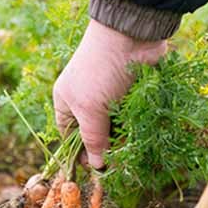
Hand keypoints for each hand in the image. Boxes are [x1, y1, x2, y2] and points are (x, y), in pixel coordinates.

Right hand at [53, 19, 165, 168]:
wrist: (130, 38)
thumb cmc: (100, 72)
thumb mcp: (90, 110)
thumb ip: (93, 140)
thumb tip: (96, 166)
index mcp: (67, 102)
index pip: (69, 136)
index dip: (80, 153)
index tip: (96, 169)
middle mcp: (86, 100)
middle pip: (94, 134)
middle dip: (104, 148)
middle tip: (117, 164)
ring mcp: (109, 97)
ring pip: (114, 128)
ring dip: (122, 140)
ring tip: (130, 153)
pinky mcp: (129, 94)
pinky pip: (130, 118)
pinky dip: (134, 128)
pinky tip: (140, 138)